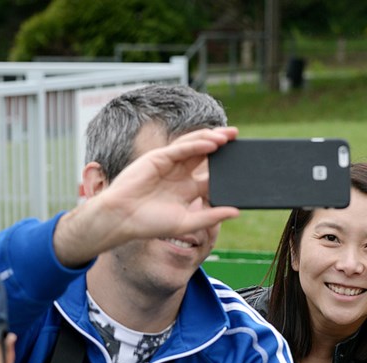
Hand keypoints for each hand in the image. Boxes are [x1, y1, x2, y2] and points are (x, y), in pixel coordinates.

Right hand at [54, 127, 240, 266]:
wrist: (123, 219)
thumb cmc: (150, 223)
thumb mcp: (187, 222)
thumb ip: (212, 217)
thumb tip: (237, 212)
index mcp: (187, 190)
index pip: (211, 176)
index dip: (226, 170)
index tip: (243, 165)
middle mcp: (179, 175)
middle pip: (205, 156)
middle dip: (221, 146)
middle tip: (239, 139)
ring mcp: (168, 164)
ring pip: (194, 147)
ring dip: (211, 139)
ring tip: (229, 136)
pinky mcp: (158, 158)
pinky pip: (180, 148)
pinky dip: (196, 144)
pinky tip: (211, 142)